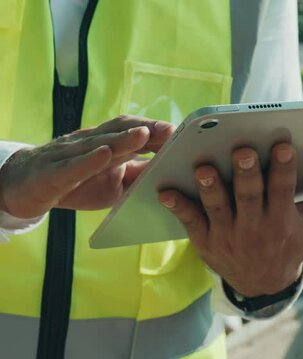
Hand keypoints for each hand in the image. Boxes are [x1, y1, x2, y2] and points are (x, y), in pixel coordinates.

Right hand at [0, 115, 174, 218]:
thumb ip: (138, 174)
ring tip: (144, 135)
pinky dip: (88, 160)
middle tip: (171, 130)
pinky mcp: (51, 174)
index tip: (182, 131)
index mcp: (106, 144)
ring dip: (122, 139)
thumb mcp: (112, 182)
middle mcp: (89, 143)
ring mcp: (69, 155)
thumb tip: (173, 173)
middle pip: (119, 130)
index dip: (157, 130)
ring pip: (98, 143)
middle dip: (147, 129)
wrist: (22, 187)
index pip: (134, 131)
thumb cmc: (74, 183)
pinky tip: (103, 155)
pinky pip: (71, 166)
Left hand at [158, 143, 302, 296]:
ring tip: (204, 167)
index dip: (282, 169)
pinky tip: (164, 190)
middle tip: (241, 149)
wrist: (263, 281)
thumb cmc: (296, 241)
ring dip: (210, 188)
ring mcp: (228, 234)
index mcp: (284, 220)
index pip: (283, 191)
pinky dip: (177, 207)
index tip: (282, 144)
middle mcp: (255, 227)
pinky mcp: (204, 239)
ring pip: (218, 208)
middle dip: (246, 174)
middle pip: (249, 197)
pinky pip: (189, 222)